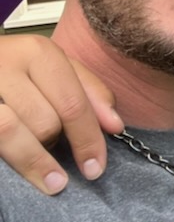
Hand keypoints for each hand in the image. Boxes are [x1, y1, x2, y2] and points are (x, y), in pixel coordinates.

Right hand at [0, 35, 120, 193]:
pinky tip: (12, 167)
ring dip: (29, 156)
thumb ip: (88, 92)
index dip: (88, 140)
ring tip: (37, 162)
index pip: (73, 103)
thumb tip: (115, 126)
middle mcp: (7, 65)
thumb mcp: (55, 69)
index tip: (95, 169)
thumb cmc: (17, 69)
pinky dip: (9, 157)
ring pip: (10, 131)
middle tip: (57, 159)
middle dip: (55, 145)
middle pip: (44, 122)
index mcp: (38, 53)